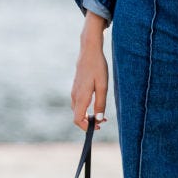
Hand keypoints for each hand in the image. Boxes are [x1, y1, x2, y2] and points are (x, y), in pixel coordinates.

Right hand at [71, 13, 108, 130]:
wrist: (89, 50)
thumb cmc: (98, 67)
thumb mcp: (103, 86)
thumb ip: (100, 104)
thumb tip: (99, 119)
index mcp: (81, 97)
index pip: (77, 119)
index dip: (86, 127)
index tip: (98, 127)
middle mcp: (75, 95)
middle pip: (77, 116)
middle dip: (89, 122)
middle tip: (103, 122)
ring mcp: (74, 91)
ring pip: (78, 109)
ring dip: (88, 115)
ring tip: (102, 114)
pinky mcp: (76, 87)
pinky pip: (78, 102)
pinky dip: (86, 107)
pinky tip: (96, 103)